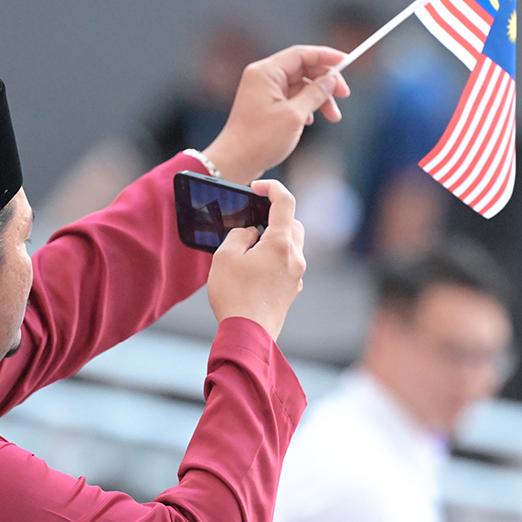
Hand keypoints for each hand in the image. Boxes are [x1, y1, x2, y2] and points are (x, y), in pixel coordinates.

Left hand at [202, 45, 350, 183]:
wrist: (235, 163)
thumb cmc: (259, 140)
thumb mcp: (294, 116)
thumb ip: (314, 94)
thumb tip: (330, 80)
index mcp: (266, 73)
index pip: (301, 54)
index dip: (326, 56)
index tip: (347, 61)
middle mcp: (264, 77)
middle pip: (303, 68)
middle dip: (326, 81)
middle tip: (344, 95)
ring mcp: (264, 91)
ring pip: (301, 85)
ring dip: (319, 98)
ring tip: (333, 116)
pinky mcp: (267, 105)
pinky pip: (293, 97)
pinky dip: (307, 106)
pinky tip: (312, 121)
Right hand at [206, 180, 305, 340]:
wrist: (248, 335)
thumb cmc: (234, 295)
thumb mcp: (225, 256)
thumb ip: (239, 235)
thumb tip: (250, 234)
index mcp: (281, 243)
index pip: (285, 202)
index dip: (272, 187)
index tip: (257, 188)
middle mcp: (295, 257)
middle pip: (293, 224)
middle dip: (275, 218)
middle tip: (252, 224)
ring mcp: (297, 275)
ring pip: (292, 245)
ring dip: (275, 240)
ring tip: (250, 250)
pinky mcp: (293, 290)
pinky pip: (288, 264)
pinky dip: (276, 258)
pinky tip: (255, 270)